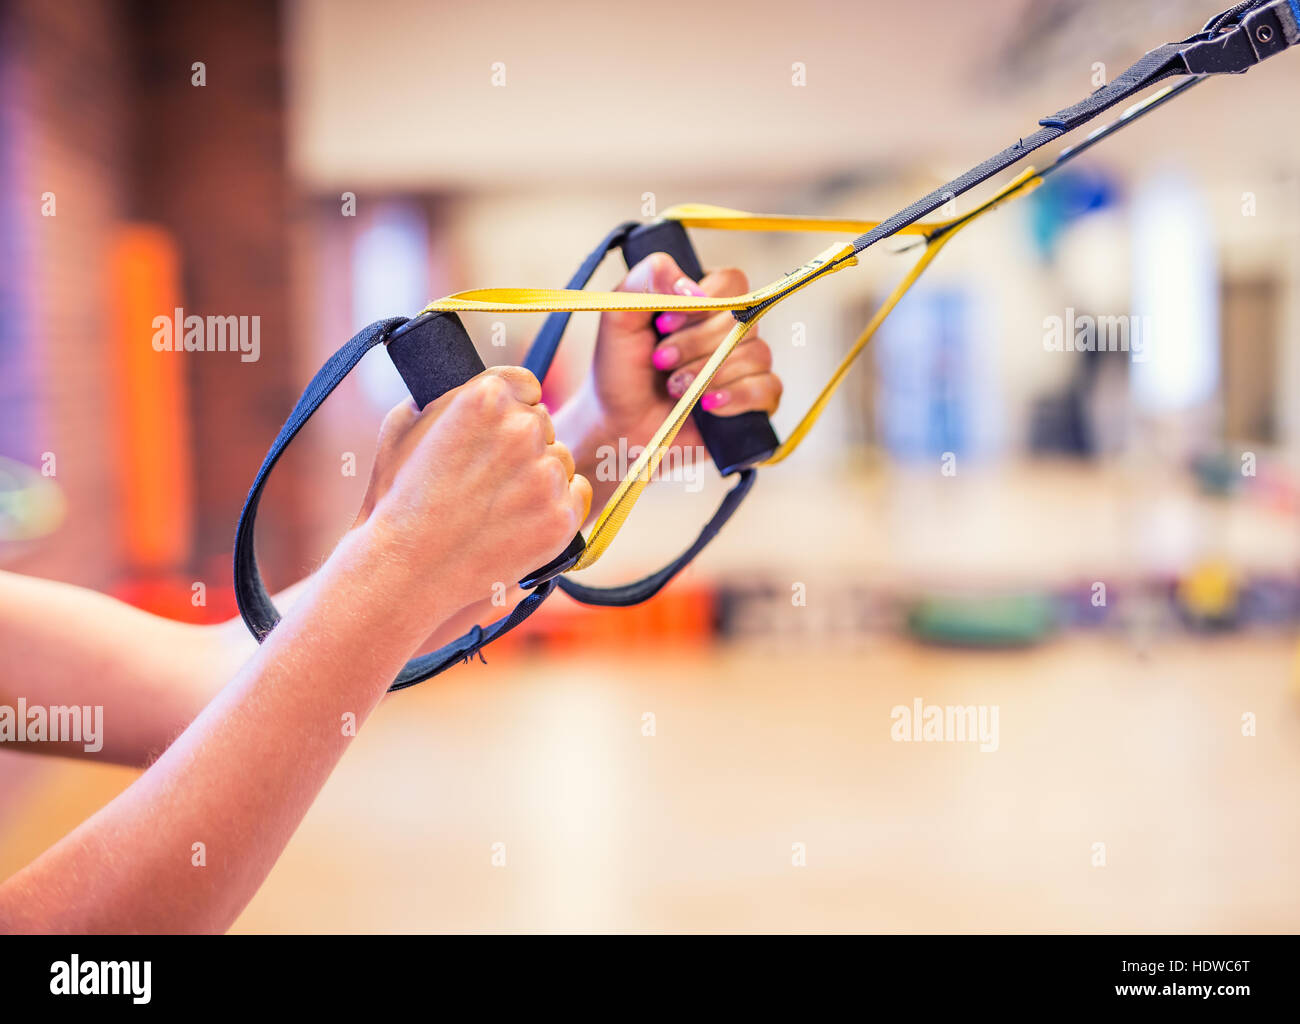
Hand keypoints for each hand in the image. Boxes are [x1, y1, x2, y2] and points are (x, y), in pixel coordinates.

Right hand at [353, 367, 591, 620]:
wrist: (408, 568)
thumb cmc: (401, 494)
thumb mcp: (407, 422)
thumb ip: (452, 393)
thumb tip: (478, 384)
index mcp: (486, 398)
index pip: (526, 385)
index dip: (511, 408)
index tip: (494, 432)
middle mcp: (523, 429)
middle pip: (543, 424)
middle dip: (522, 444)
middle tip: (487, 477)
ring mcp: (546, 474)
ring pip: (560, 459)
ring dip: (539, 476)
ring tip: (497, 505)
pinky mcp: (561, 516)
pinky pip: (577, 493)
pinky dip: (555, 505)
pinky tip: (521, 520)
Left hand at [553, 254, 781, 514]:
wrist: (619, 425)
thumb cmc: (620, 371)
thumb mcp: (619, 316)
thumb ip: (647, 280)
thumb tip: (691, 286)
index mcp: (704, 302)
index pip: (732, 283)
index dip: (702, 304)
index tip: (663, 325)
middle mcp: (730, 330)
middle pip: (744, 320)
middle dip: (696, 344)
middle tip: (661, 362)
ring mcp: (745, 365)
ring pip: (756, 354)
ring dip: (708, 374)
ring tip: (675, 388)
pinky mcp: (753, 400)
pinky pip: (768, 389)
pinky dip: (737, 396)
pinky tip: (708, 405)